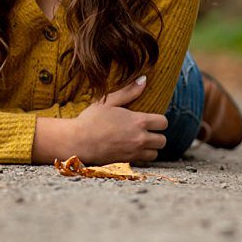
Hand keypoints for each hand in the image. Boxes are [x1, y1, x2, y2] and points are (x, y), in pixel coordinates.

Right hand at [38, 78, 168, 166]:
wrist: (78, 141)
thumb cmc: (91, 120)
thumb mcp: (108, 101)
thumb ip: (129, 91)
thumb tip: (144, 79)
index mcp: (138, 121)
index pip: (163, 123)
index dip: (159, 121)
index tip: (151, 120)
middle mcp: (140, 138)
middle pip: (162, 140)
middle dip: (157, 136)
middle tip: (147, 131)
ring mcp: (134, 152)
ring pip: (155, 154)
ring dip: (151, 148)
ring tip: (141, 142)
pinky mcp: (127, 162)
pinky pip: (143, 162)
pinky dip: (141, 157)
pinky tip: (131, 150)